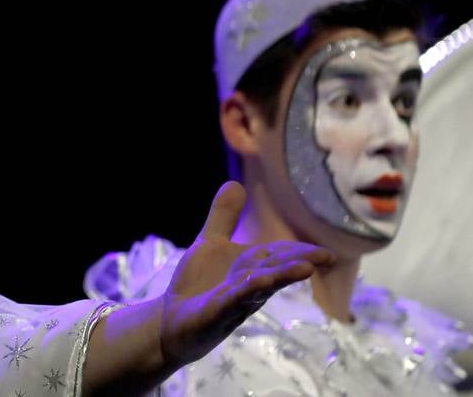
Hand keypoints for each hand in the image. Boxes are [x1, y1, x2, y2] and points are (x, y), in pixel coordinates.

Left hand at [158, 181, 333, 366]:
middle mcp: (248, 284)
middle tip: (326, 256)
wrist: (171, 319)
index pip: (279, 256)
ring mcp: (233, 300)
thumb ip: (224, 216)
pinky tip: (259, 282)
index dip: (302, 253)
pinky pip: (232, 300)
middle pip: (276, 270)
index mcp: (250, 266)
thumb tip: (236, 182)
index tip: (330, 253)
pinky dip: (245, 291)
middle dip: (298, 262)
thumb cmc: (198, 283)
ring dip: (281, 278)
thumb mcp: (210, 243)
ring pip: (260, 287)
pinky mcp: (214, 312)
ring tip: (305, 269)